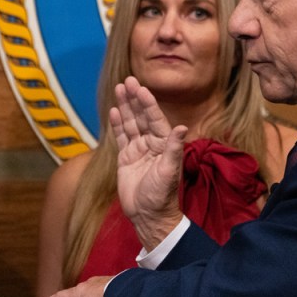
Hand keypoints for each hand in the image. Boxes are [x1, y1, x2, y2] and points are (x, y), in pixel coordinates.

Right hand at [111, 76, 185, 249]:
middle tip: (127, 80)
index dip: (148, 103)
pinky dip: (117, 124)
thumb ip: (173, 149)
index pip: (155, 119)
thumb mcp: (168, 171)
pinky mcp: (126, 158)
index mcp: (163, 145)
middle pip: (141, 117)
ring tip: (119, 89)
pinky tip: (114, 111)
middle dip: (135, 99)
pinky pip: (121, 137)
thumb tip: (181, 128)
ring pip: (130, 123)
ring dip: (125, 107)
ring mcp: (138, 150)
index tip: (140, 88)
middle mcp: (151, 143)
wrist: (148, 216)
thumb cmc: (161, 195)